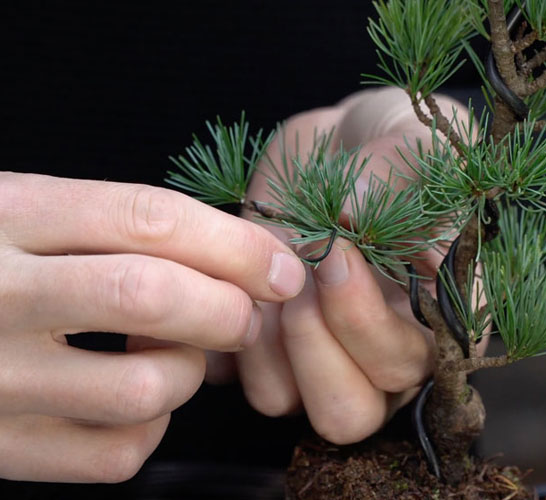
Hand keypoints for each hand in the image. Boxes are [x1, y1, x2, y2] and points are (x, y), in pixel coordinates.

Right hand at [0, 173, 304, 481]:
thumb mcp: (22, 211)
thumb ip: (114, 228)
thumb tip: (243, 262)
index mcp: (3, 214)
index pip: (146, 218)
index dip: (233, 242)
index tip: (282, 265)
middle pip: (152, 296)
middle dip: (226, 306)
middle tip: (244, 312)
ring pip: (144, 387)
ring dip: (188, 373)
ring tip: (172, 354)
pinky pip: (116, 453)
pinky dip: (151, 428)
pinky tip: (133, 400)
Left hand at [208, 88, 475, 443]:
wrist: (343, 150)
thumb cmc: (397, 149)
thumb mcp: (415, 143)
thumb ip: (401, 173)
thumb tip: (351, 212)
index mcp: (440, 320)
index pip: (416, 370)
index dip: (369, 325)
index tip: (338, 252)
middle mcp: (384, 356)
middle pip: (352, 412)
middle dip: (317, 341)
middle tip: (301, 267)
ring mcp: (327, 362)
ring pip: (287, 403)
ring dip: (271, 340)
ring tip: (269, 271)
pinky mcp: (272, 353)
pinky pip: (242, 380)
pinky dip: (230, 338)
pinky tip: (240, 279)